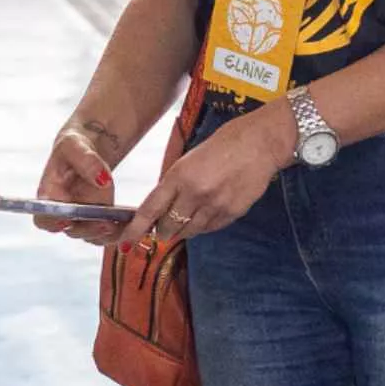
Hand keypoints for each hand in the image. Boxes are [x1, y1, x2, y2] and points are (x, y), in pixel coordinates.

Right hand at [32, 126, 119, 245]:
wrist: (86, 152)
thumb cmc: (73, 148)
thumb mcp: (74, 145)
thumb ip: (85, 160)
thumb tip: (102, 180)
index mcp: (49, 195)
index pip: (43, 218)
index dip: (51, 222)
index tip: (66, 219)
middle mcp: (64, 212)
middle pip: (71, 230)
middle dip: (87, 228)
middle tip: (104, 222)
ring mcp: (82, 218)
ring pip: (91, 235)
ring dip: (104, 233)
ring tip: (118, 224)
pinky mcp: (99, 219)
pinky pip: (106, 233)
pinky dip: (118, 232)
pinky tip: (128, 223)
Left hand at [116, 108, 286, 244]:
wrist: (258, 143)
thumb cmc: (222, 145)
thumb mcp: (189, 159)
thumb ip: (175, 183)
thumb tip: (162, 206)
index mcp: (179, 175)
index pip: (151, 209)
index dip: (136, 229)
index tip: (126, 242)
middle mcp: (194, 193)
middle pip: (169, 228)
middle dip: (163, 230)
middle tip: (164, 225)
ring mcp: (214, 206)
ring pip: (189, 232)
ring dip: (184, 229)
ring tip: (189, 213)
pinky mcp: (232, 214)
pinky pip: (210, 229)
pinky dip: (204, 226)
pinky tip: (208, 211)